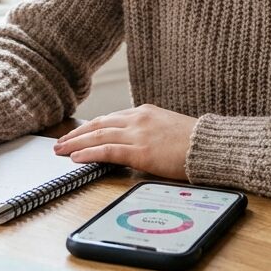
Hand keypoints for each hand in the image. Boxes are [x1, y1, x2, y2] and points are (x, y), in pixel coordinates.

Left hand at [53, 104, 196, 180]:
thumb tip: (135, 143)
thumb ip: (148, 132)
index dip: (90, 127)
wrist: (210, 146)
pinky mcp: (140, 151)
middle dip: (76, 134)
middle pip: (98, 125)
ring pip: (98, 136)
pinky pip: (107, 151)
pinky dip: (89, 153)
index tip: (77, 134)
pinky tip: (76, 158)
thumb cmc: (194, 142)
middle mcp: (137, 119)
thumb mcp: (168, 129)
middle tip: (59, 142)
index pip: (109, 119)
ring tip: (60, 151)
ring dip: (75, 143)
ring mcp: (138, 134)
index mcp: (144, 112)